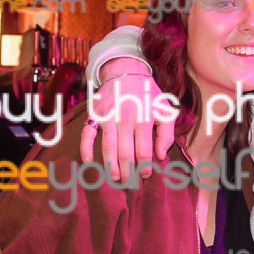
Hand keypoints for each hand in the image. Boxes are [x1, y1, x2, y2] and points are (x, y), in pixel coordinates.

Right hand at [79, 60, 175, 182]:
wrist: (127, 71)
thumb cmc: (149, 95)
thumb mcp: (166, 110)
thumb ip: (167, 134)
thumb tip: (160, 157)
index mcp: (144, 119)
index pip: (144, 151)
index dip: (144, 167)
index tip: (145, 175)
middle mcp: (125, 118)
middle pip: (125, 153)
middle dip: (127, 171)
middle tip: (129, 182)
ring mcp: (108, 116)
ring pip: (108, 147)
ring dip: (110, 166)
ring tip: (115, 178)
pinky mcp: (95, 113)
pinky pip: (87, 134)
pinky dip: (86, 148)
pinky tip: (88, 161)